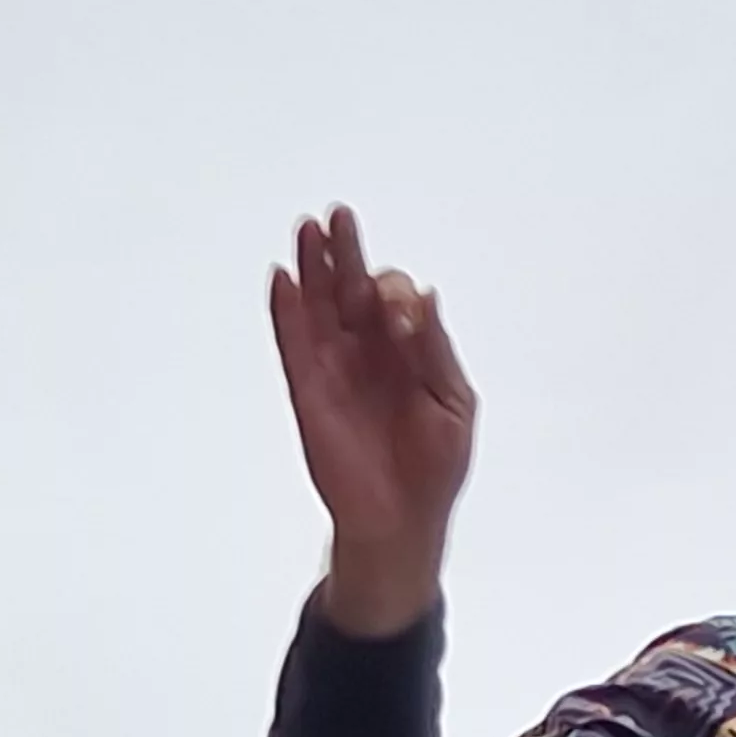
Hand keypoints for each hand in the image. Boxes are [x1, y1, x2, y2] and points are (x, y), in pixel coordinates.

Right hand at [269, 205, 476, 636]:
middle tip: (339, 217)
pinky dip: (286, 311)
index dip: (396, 294)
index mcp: (408, 349)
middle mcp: (369, 350)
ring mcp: (335, 367)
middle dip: (346, 253)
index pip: (396, 300)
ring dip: (312, 268)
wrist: (401, 518)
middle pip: (351, 288)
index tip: (400, 309)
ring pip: (318, 306)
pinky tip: (283, 279)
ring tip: (308, 231)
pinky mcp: (308, 390)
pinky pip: (292, 343)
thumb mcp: (452, 403)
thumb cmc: (434, 465)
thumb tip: (425, 298)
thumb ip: (436, 351)